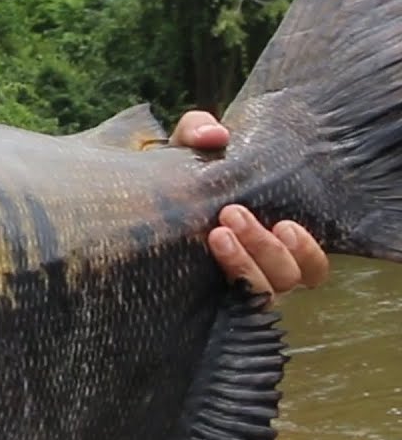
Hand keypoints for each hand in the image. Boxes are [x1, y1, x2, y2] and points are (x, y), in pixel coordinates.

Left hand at [170, 111, 330, 299]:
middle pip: (287, 278)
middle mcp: (257, 272)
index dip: (306, 251)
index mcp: (271, 244)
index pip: (310, 266)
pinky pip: (227, 307)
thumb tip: (215, 136)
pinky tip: (203, 264)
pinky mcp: (200, 302)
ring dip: (245, 264)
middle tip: (231, 214)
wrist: (129, 205)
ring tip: (217, 235)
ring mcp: (230, 289)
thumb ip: (199, 132)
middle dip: (264, 246)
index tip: (284, 224)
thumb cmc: (176, 178)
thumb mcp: (187, 151)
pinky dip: (224, 285)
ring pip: (262, 294)